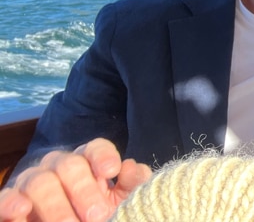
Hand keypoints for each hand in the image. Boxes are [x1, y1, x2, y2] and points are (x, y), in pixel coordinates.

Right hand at [0, 138, 150, 221]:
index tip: (112, 171)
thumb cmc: (93, 210)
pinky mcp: (10, 201)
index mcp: (87, 162)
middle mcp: (58, 166)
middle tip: (98, 215)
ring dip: (56, 206)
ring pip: (40, 182)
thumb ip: (130, 184)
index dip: (103, 156)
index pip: (95, 148)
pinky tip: (22, 212)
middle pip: (69, 165)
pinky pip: (6, 198)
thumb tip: (131, 167)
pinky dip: (12, 204)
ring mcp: (31, 182)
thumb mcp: (117, 199)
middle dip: (84, 190)